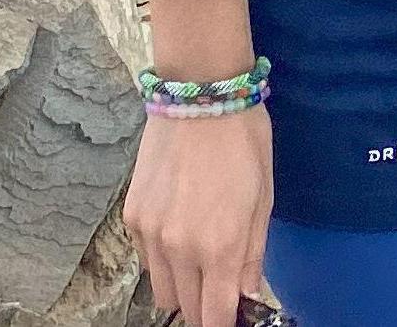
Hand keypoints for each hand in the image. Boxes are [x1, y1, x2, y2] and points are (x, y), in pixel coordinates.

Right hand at [125, 103, 273, 326]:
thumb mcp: (263, 196)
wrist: (199, 92)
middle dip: (205, 306)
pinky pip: (146, 260)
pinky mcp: (132, 217)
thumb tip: (248, 293)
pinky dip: (162, 259)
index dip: (225, 323)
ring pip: (162, 290)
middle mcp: (180, 248)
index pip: (215, 317)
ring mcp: (151, 234)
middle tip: (220, 285)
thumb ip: (253, 253)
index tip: (232, 316)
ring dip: (181, 286)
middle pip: (186, 308)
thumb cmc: (243, 140)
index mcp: (219, 245)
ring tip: (199, 257)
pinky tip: (178, 229)